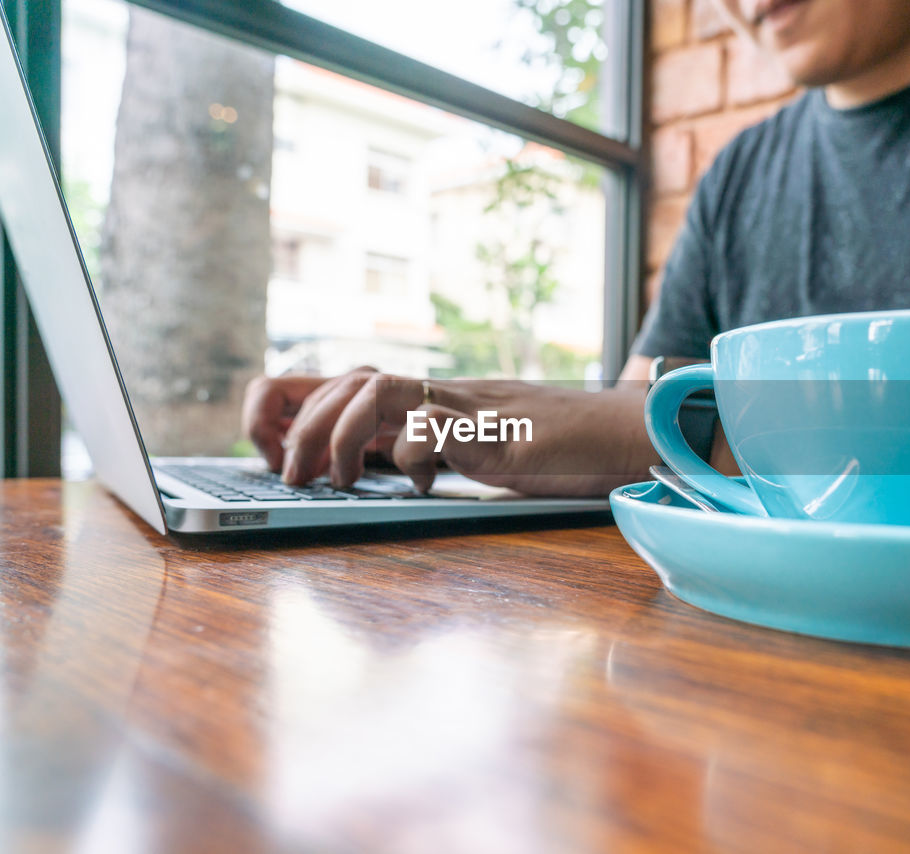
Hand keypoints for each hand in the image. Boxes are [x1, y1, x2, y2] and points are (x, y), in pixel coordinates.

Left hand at [259, 369, 657, 496]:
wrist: (626, 435)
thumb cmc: (565, 449)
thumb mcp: (486, 447)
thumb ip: (443, 448)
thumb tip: (391, 465)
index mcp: (443, 397)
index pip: (358, 381)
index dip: (307, 406)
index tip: (283, 451)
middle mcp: (451, 394)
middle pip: (354, 381)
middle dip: (305, 426)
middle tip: (293, 475)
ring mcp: (472, 408)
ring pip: (379, 391)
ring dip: (341, 435)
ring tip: (337, 479)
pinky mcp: (498, 432)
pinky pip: (432, 428)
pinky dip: (410, 458)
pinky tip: (421, 484)